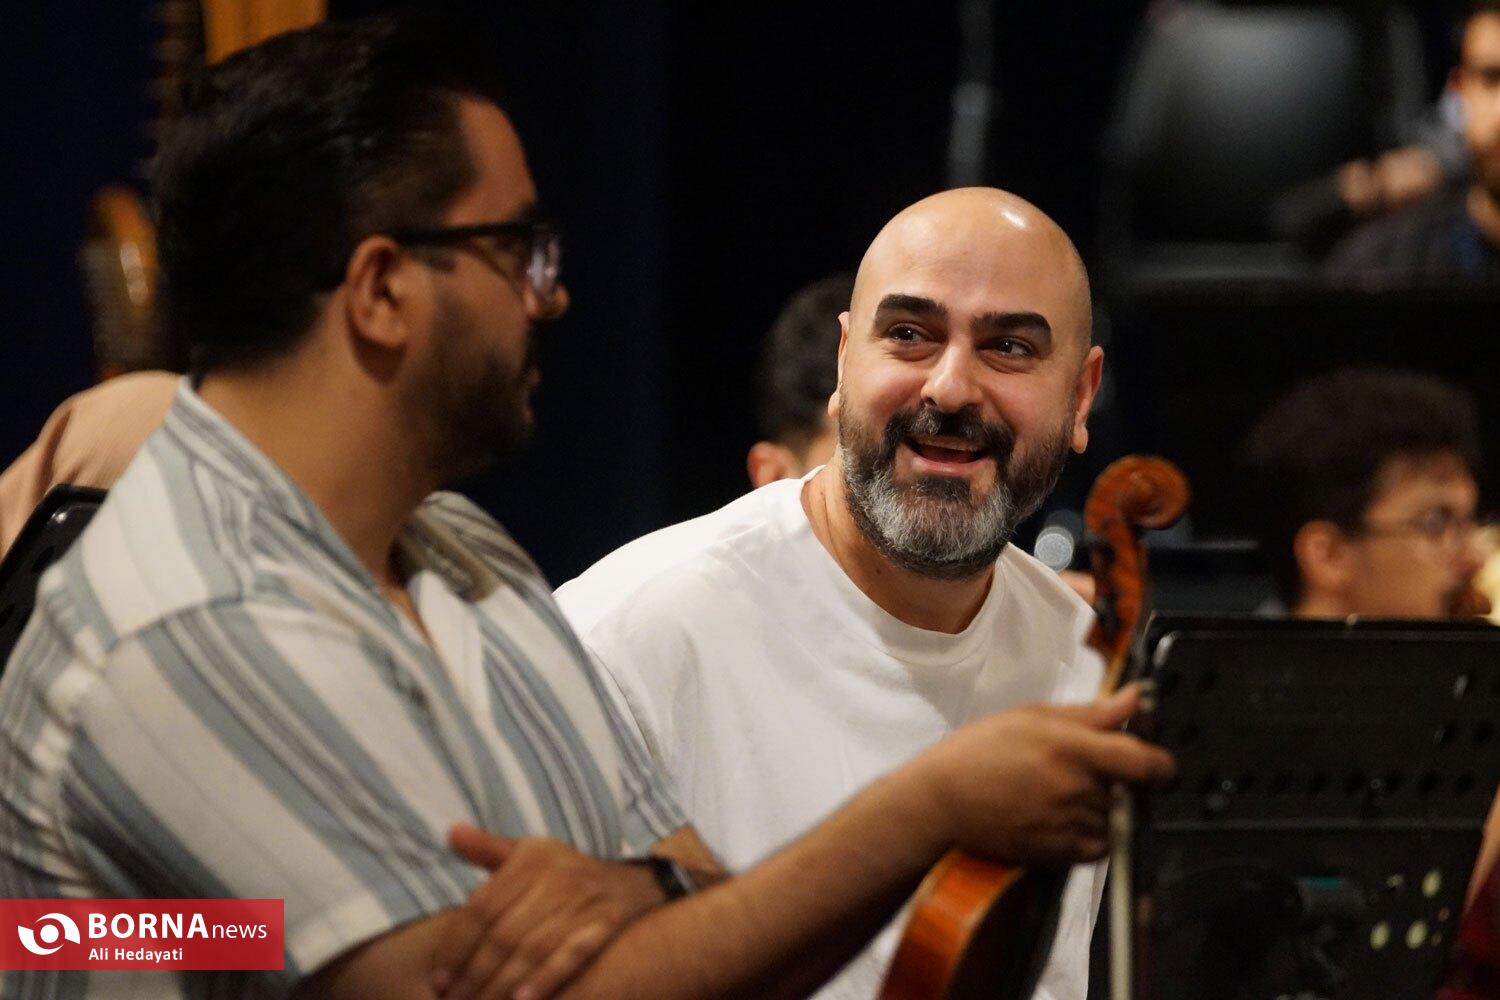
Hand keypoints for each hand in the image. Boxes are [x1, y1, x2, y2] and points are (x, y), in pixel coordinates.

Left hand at [431, 826, 664, 999]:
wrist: (631, 882)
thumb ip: (488, 848)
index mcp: (531, 860)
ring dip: (501, 984)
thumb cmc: (565, 871)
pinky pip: (573, 955)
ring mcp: (583, 903)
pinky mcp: (605, 925)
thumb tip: (450, 832)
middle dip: (474, 973)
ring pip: (533, 949)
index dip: (457, 944)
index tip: (438, 976)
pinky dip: (547, 979)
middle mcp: (556, 879)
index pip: (483, 907)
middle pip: (505, 934)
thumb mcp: (530, 852)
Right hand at [909, 685, 1175, 864]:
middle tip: (1087, 768)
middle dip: (1121, 779)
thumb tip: (1136, 697)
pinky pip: (1101, 846)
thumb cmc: (980, 752)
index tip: (1157, 759)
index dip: (1161, 761)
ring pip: (1118, 818)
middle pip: (1132, 790)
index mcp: (1072, 750)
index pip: (1145, 761)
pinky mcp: (1060, 855)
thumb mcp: (1033, 717)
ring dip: (1107, 806)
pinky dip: (1095, 832)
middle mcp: (1076, 791)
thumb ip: (1092, 713)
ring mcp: (1069, 826)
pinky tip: (1064, 814)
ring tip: (1066, 791)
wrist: (941, 802)